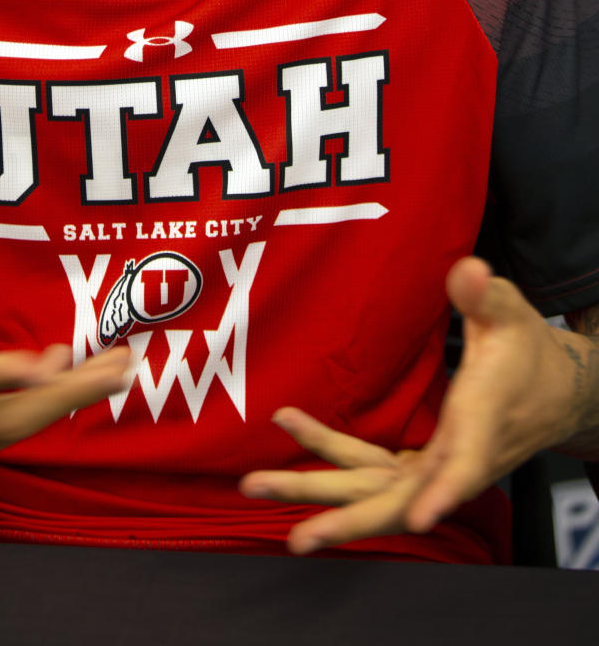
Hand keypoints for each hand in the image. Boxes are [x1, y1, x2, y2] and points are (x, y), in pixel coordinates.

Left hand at [239, 256, 585, 553]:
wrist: (552, 396)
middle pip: (395, 503)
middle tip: (297, 537)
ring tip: (254, 486)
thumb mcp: (510, 316)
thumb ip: (485, 297)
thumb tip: (468, 269)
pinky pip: (365, 466)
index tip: (417, 518)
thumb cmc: (526, 353)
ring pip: (370, 492)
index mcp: (480, 427)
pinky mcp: (419, 465)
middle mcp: (453, 462)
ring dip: (315, 492)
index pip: (463, 470)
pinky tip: (290, 425)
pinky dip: (326, 452)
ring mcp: (433, 469)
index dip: (440, 495)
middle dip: (345, 520)